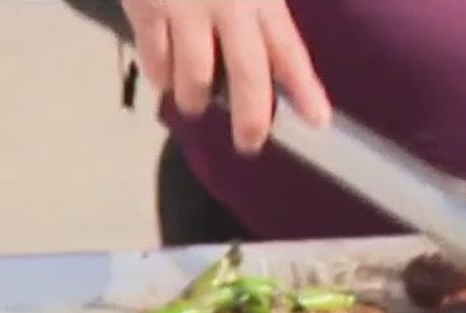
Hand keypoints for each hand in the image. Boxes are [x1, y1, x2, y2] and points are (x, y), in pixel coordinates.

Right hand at [122, 0, 331, 153]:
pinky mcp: (146, 3)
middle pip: (249, 74)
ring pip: (197, 75)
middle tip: (249, 144)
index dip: (304, 89)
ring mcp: (186, 5)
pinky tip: (163, 81)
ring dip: (196, 99)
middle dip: (251, 118)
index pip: (288, 50)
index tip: (319, 122)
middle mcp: (229, 3)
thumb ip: (263, 5)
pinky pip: (154, 53)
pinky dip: (159, 73)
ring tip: (195, 106)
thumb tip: (275, 49)